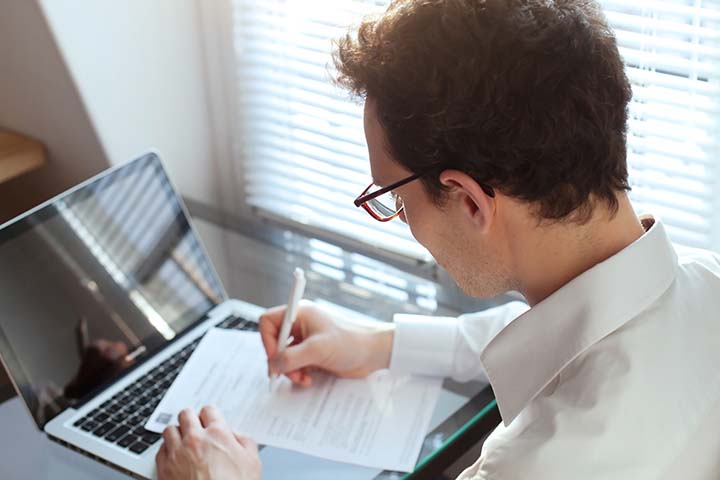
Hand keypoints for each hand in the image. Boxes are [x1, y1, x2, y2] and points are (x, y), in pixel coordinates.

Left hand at [156, 406, 260, 479]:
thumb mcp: (252, 462)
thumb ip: (245, 442)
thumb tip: (237, 437)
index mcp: (217, 434)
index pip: (208, 410)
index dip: (210, 415)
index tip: (210, 421)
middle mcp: (194, 440)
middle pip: (186, 415)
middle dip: (190, 419)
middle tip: (195, 427)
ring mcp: (177, 453)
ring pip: (169, 430)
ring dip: (176, 433)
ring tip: (182, 441)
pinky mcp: (164, 468)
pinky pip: (160, 450)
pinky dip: (166, 451)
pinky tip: (174, 456)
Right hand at [259, 300, 393, 386]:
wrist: (374, 353)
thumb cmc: (350, 342)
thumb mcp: (317, 350)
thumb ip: (291, 357)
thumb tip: (272, 366)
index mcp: (300, 314)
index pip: (269, 322)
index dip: (267, 340)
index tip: (276, 357)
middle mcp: (301, 324)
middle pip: (275, 342)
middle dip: (280, 360)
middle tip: (288, 373)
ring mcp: (306, 340)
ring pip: (284, 356)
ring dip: (290, 370)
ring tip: (302, 378)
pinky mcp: (312, 354)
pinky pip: (295, 364)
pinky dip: (298, 374)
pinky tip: (308, 379)